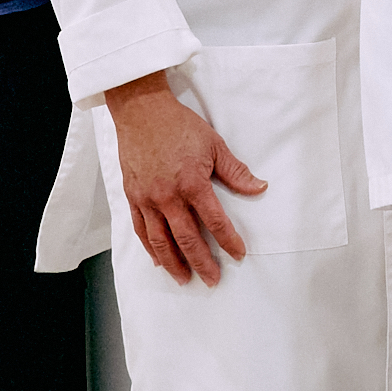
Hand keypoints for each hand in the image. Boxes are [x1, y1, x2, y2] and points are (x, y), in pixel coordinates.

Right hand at [111, 73, 264, 287]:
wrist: (141, 110)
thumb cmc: (178, 125)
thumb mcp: (214, 145)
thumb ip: (235, 172)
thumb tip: (259, 188)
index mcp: (192, 183)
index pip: (215, 221)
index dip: (228, 240)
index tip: (238, 254)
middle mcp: (168, 196)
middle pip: (187, 239)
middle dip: (201, 262)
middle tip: (212, 279)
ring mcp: (147, 198)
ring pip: (160, 241)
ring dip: (173, 263)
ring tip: (184, 279)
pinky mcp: (132, 196)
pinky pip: (140, 229)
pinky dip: (149, 247)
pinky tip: (157, 259)